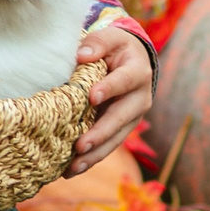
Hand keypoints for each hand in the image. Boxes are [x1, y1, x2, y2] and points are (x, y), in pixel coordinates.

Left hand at [66, 26, 153, 175]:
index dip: (109, 89)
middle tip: (80, 145)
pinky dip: (90, 159)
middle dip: (100, 133)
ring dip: (94, 155)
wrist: (132, 62)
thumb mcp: (111, 38)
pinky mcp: (121, 131)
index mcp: (137, 73)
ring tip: (72, 168)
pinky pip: (107, 147)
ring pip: (115, 139)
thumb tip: (82, 55)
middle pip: (120, 118)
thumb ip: (98, 43)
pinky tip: (70, 171)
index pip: (124, 81)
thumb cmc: (116, 49)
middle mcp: (139, 99)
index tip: (92, 97)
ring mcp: (132, 118)